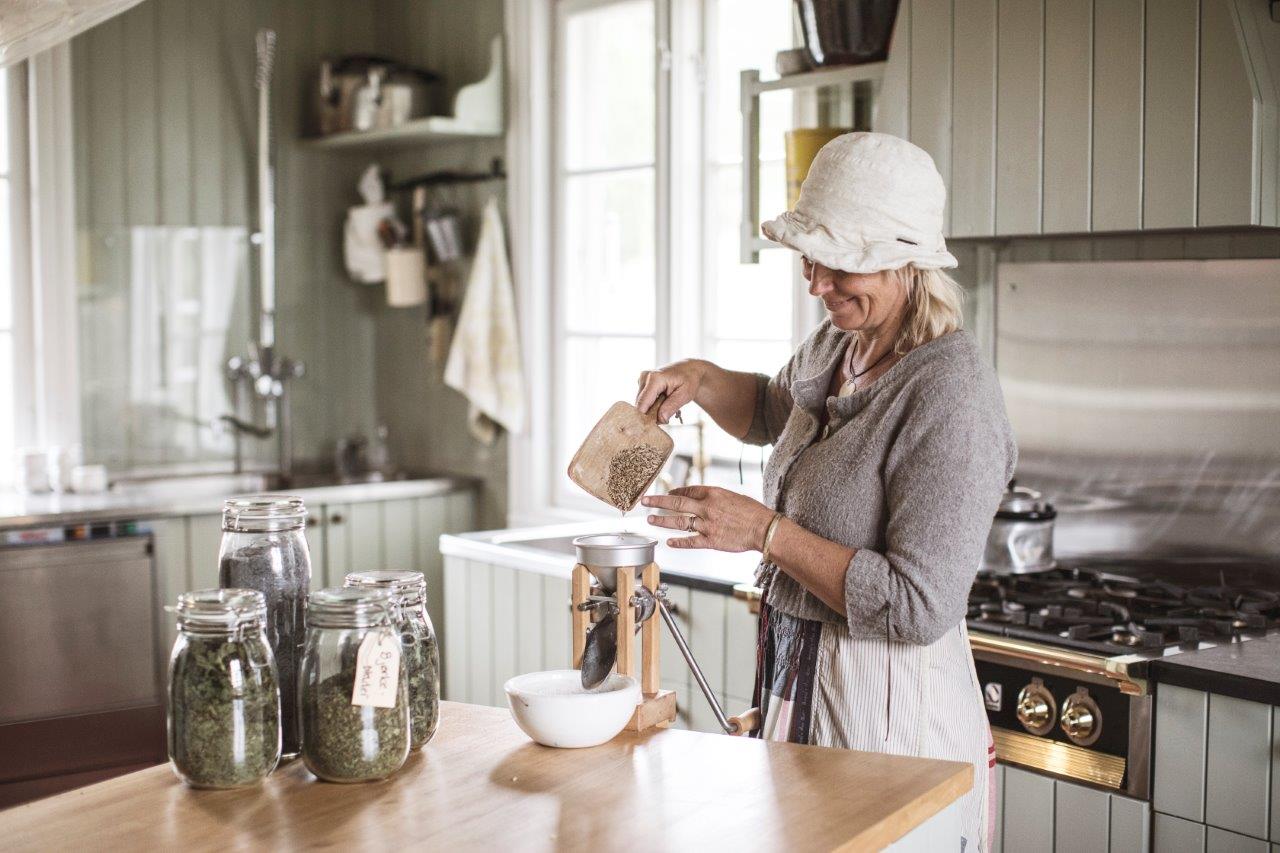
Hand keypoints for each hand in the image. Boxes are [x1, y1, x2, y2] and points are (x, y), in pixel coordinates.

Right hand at [635, 360, 706, 424]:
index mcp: (654, 378)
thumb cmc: (689, 380)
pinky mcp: (642, 383)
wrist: (689, 369)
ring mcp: (642, 379)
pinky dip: (651, 405)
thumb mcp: (685, 395)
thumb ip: (671, 407)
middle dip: (651, 414)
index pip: (642, 404)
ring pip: (641, 404)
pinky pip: (643, 400)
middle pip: (640, 405)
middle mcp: (644, 377)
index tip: (653, 428)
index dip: (645, 418)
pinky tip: (662, 402)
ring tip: (667, 405)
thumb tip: (659, 420)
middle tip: (666, 416)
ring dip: (652, 410)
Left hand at [642, 486, 775, 551]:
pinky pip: (690, 541)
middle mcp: (707, 508)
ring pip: (679, 522)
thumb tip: (703, 499)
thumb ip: (716, 498)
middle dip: (658, 501)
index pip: (688, 490)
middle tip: (645, 500)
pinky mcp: (710, 541)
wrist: (763, 528)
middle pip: (677, 503)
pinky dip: (678, 542)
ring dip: (662, 521)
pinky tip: (669, 542)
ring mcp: (707, 525)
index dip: (675, 491)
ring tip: (651, 519)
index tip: (668, 493)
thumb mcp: (733, 496)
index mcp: (713, 494)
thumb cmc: (753, 512)